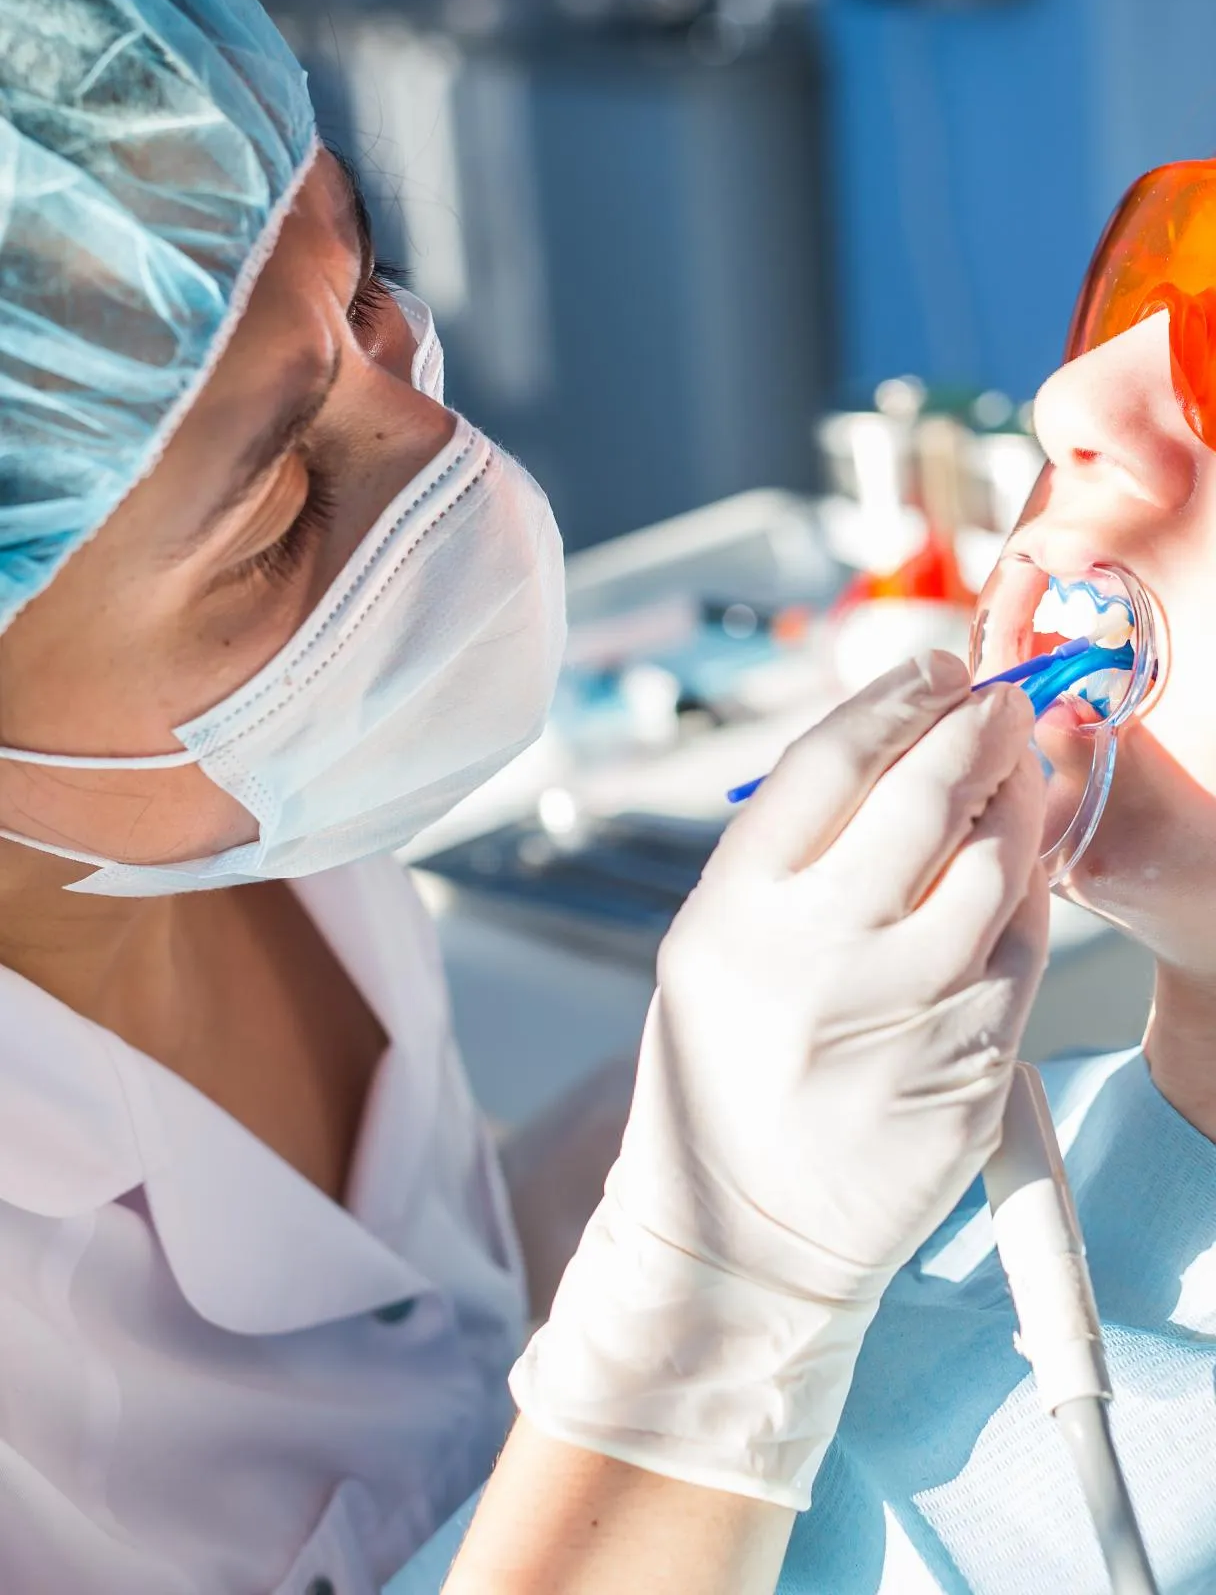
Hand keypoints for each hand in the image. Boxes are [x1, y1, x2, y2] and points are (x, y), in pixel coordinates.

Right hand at [510, 653, 1048, 1507]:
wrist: (739, 1238)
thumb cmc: (723, 1073)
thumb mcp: (713, 944)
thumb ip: (790, 847)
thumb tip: (890, 739)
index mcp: (733, 914)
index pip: (829, 761)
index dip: (893, 697)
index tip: (931, 668)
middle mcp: (815, 957)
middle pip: (922, 795)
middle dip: (975, 726)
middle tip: (997, 700)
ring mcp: (902, 1016)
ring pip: (995, 863)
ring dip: (1017, 798)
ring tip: (1012, 776)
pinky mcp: (972, 1069)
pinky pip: (1023, 949)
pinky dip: (1027, 893)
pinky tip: (1012, 873)